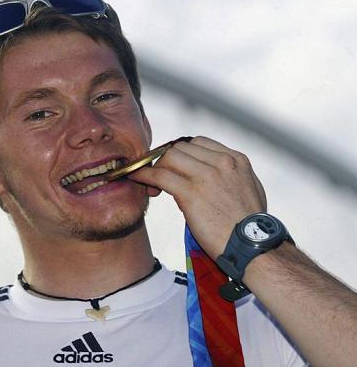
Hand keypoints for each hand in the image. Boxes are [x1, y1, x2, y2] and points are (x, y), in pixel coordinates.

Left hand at [129, 136, 266, 257]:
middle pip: (180, 147)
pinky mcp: (192, 193)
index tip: (174, 166)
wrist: (253, 247)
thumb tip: (210, 172)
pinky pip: (160, 175)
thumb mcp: (248, 189)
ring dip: (156, 167)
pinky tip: (137, 179)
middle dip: (166, 160)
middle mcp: (222, 162)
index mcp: (236, 159)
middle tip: (159, 176)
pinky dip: (144, 175)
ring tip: (150, 182)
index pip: (198, 143)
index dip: (181, 154)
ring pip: (169, 157)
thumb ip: (229, 176)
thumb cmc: (249, 225)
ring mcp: (207, 176)